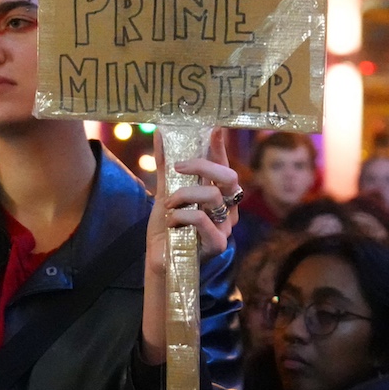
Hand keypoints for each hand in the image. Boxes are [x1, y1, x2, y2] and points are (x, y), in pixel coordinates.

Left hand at [141, 129, 241, 360]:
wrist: (159, 262)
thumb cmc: (167, 230)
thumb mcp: (164, 193)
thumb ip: (165, 167)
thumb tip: (160, 132)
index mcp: (218, 196)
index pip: (224, 167)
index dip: (221, 147)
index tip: (213, 127)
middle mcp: (226, 211)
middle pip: (229, 178)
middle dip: (203, 166)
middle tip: (178, 166)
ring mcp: (225, 228)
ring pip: (214, 197)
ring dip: (185, 194)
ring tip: (168, 204)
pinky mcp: (217, 245)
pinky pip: (203, 220)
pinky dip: (183, 216)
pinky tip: (172, 222)